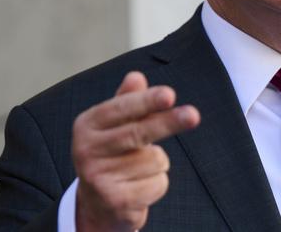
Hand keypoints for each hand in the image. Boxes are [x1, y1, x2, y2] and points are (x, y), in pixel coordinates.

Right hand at [72, 71, 200, 231]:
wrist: (97, 203)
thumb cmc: (113, 153)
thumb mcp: (116, 124)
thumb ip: (128, 100)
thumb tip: (136, 77)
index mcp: (87, 124)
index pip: (122, 107)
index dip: (148, 101)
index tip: (169, 95)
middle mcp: (86, 150)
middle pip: (138, 132)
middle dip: (169, 122)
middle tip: (193, 115)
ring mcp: (98, 177)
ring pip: (155, 159)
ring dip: (158, 163)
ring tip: (139, 169)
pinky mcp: (115, 201)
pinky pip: (158, 183)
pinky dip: (157, 184)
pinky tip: (140, 187)